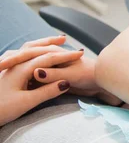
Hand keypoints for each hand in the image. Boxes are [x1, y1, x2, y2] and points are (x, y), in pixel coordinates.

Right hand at [0, 36, 121, 105]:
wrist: (103, 82)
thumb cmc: (89, 77)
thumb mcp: (70, 76)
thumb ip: (53, 75)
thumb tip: (37, 72)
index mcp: (52, 54)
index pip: (28, 55)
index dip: (12, 60)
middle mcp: (49, 57)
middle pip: (26, 57)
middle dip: (10, 61)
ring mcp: (50, 67)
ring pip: (29, 66)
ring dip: (19, 68)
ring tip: (2, 72)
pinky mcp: (53, 76)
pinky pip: (36, 76)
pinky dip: (27, 80)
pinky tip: (19, 88)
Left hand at [0, 47, 81, 125]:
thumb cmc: (2, 109)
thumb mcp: (27, 102)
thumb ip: (47, 91)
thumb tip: (65, 83)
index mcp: (22, 69)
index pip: (48, 57)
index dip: (65, 55)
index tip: (80, 54)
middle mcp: (15, 64)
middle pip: (36, 48)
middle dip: (52, 43)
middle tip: (66, 40)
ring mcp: (9, 67)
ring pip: (26, 49)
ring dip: (40, 44)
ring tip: (51, 41)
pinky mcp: (5, 73)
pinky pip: (20, 55)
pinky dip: (31, 50)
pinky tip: (33, 55)